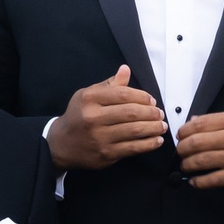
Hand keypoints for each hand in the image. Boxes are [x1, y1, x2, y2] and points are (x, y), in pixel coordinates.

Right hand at [46, 66, 165, 171]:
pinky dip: (149, 144)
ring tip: (162, 126)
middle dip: (151, 113)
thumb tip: (125, 69)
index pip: (123, 94)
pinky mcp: (106, 154)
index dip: (142, 97)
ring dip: (154, 128)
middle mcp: (93, 117)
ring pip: (135, 131)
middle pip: (131, 113)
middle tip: (160, 114)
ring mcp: (100, 137)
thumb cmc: (78, 116)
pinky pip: (133, 148)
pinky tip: (157, 140)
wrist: (61, 144)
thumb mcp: (88, 95)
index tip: (152, 101)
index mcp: (90, 99)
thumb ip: (109, 84)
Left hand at [176, 111, 223, 189]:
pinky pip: (212, 180)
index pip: (200, 123)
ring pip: (201, 161)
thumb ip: (221, 119)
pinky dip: (198, 182)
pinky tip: (195, 181)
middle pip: (196, 142)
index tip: (181, 135)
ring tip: (186, 165)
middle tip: (180, 152)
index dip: (185, 130)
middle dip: (182, 148)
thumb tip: (194, 122)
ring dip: (187, 164)